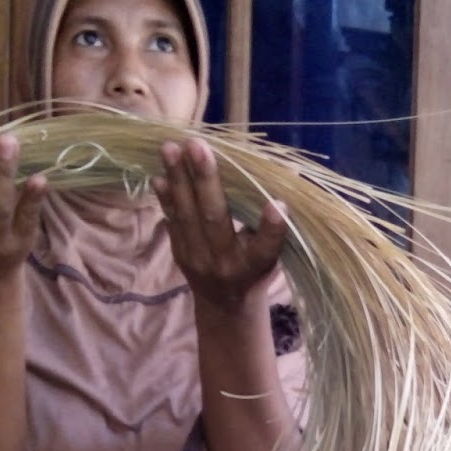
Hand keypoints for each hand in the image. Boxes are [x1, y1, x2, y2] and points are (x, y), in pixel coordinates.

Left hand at [153, 138, 286, 322]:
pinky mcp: (180, 255)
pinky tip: (160, 174)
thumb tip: (291, 172)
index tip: (279, 204)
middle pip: (216, 219)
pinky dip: (166, 197)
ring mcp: (198, 260)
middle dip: (207, 180)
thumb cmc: (257, 269)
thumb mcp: (274, 254)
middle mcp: (226, 264)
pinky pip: (172, 222)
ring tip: (170, 148)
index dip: (272, 228)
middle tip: (198, 145)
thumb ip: (275, 222)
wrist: (224, 305)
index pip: (266, 247)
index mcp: (256, 265)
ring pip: (187, 216)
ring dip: (178, 179)